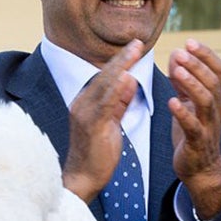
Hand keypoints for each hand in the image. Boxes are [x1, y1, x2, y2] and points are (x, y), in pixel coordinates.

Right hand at [62, 40, 140, 202]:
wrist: (83, 179)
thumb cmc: (97, 154)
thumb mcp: (112, 123)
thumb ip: (120, 103)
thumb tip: (129, 80)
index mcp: (86, 102)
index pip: (105, 77)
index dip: (120, 61)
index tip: (134, 46)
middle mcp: (82, 104)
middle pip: (104, 75)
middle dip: (122, 57)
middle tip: (138, 41)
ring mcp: (84, 114)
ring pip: (105, 84)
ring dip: (121, 66)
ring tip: (135, 51)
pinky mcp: (91, 125)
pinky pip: (105, 104)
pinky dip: (116, 89)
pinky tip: (126, 77)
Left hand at [168, 39, 220, 219]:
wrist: (200, 168)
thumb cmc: (193, 132)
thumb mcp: (189, 102)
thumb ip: (183, 80)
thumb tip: (177, 54)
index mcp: (215, 97)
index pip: (218, 70)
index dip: (206, 55)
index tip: (189, 41)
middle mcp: (216, 109)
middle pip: (213, 82)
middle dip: (198, 65)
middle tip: (181, 51)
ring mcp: (209, 126)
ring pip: (207, 101)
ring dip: (192, 84)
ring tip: (178, 72)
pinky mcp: (198, 142)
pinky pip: (194, 127)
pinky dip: (184, 114)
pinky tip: (172, 102)